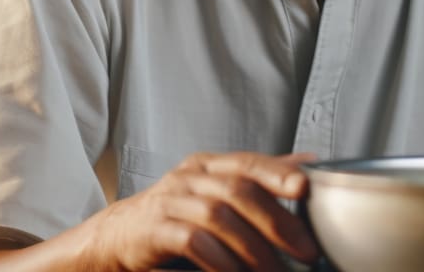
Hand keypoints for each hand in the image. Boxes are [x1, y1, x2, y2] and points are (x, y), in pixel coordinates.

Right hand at [86, 151, 318, 271]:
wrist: (117, 237)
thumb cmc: (174, 215)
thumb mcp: (213, 190)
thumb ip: (257, 178)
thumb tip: (306, 162)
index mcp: (208, 166)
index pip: (248, 161)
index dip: (278, 172)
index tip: (306, 189)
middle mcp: (189, 178)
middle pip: (239, 189)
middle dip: (277, 221)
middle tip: (305, 250)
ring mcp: (170, 202)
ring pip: (219, 215)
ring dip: (253, 248)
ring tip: (276, 271)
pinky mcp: (154, 230)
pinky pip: (192, 241)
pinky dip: (220, 260)